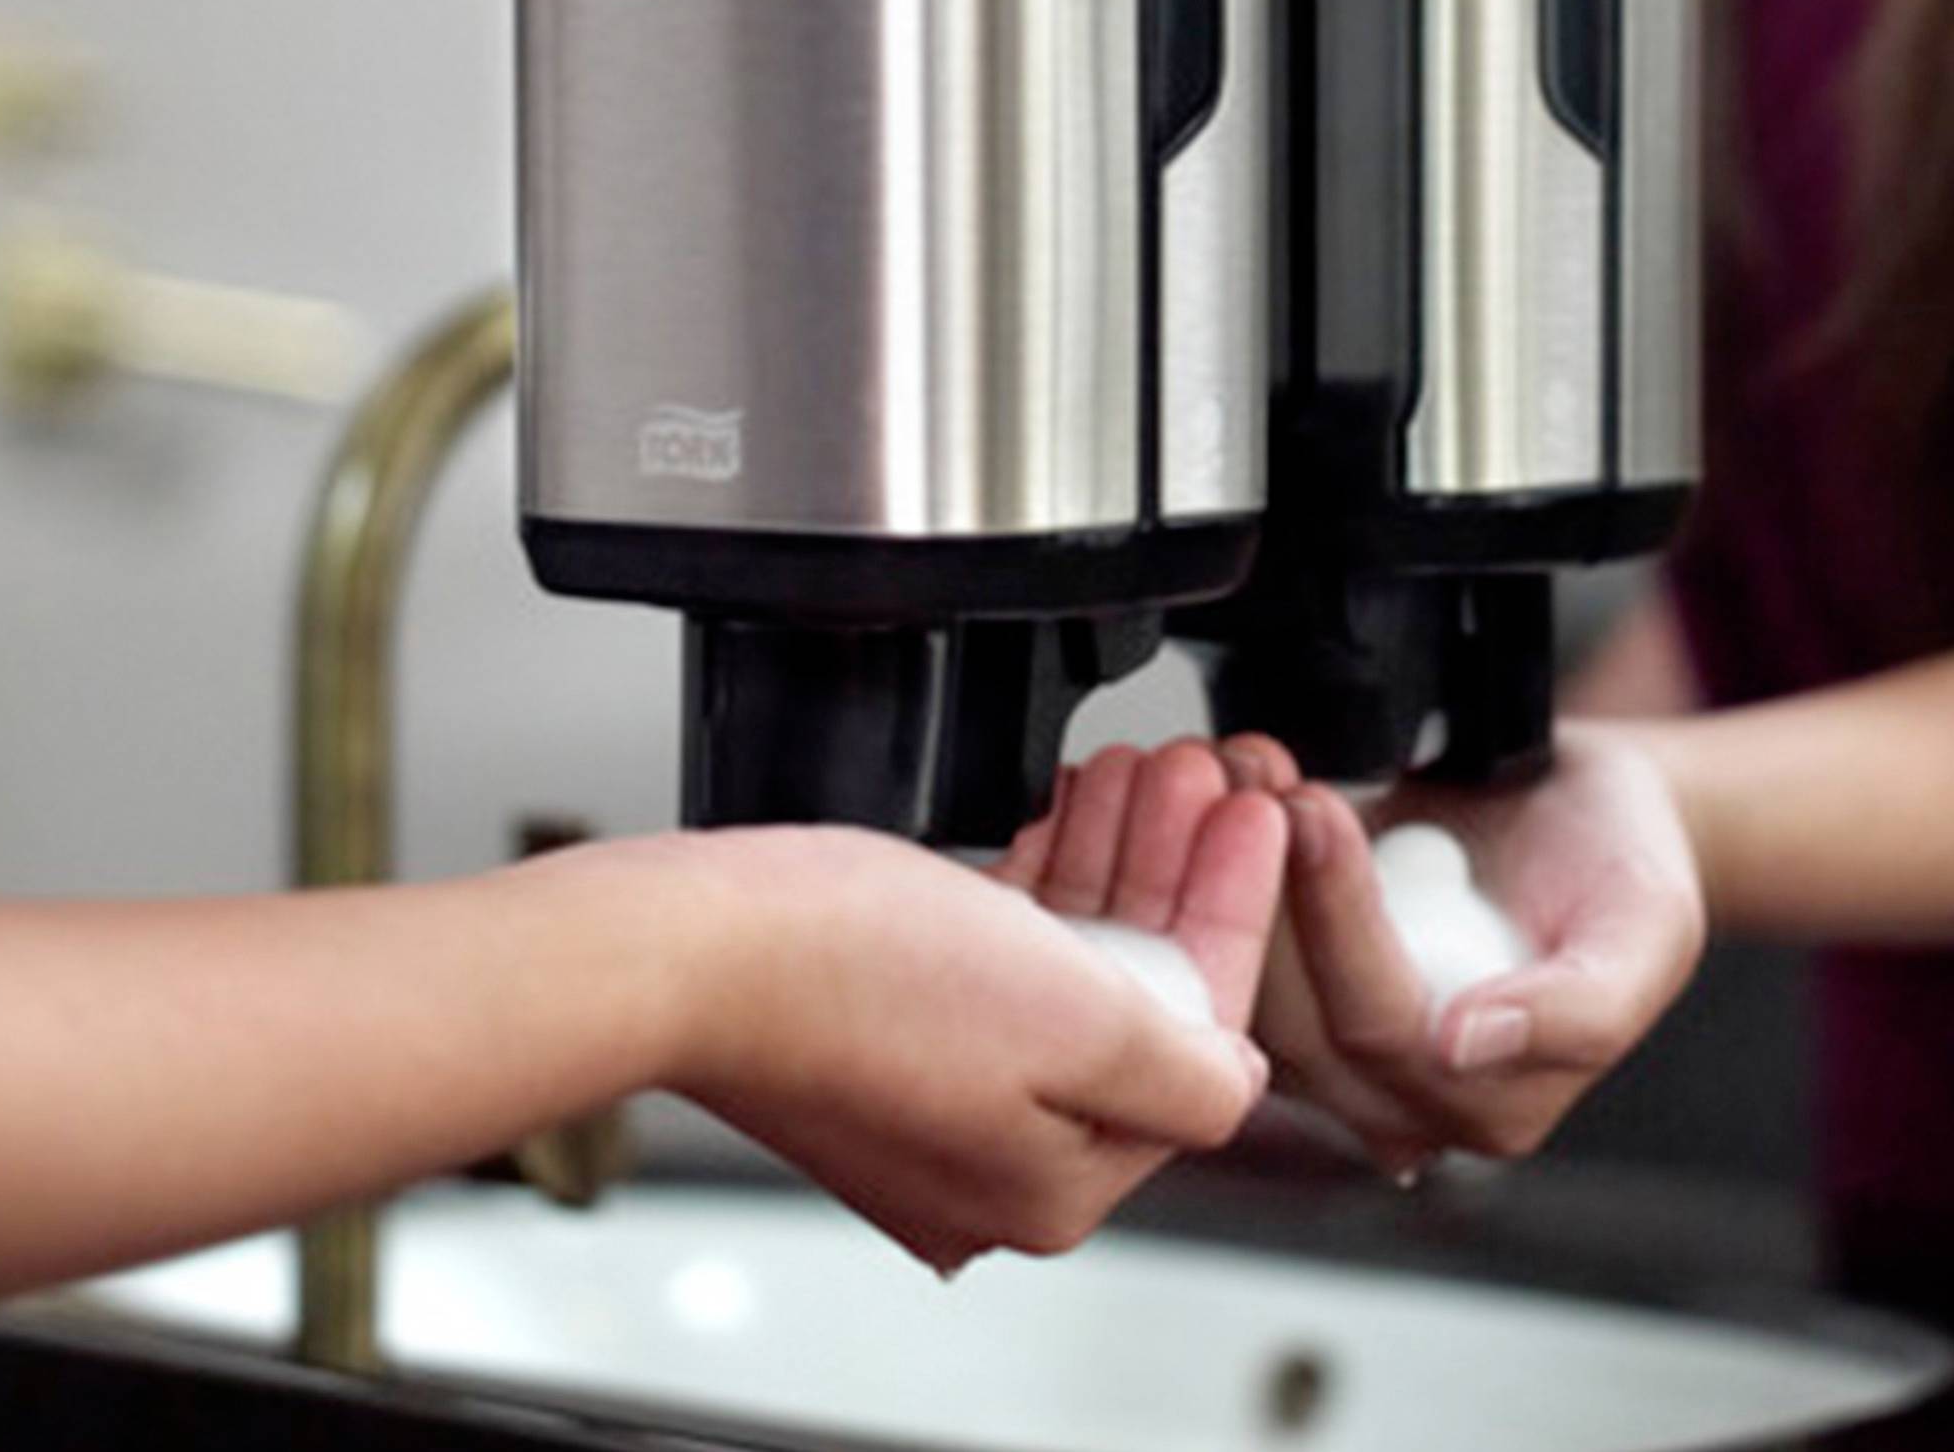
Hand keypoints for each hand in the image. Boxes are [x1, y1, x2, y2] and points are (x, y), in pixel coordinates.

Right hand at [620, 750, 1282, 1273]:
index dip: (1232, 913)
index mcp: (1053, 1184)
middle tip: (1207, 777)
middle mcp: (993, 1163)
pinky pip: (994, 956)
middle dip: (1174, 870)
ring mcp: (933, 1102)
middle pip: (1130, 997)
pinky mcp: (883, 1039)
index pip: (1194, 1040)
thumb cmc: (857, 980)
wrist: (696, 946)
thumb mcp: (1078, 1022)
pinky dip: (1040, 878)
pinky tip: (1067, 809)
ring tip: (1147, 768)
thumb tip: (1238, 1075)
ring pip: (1064, 962)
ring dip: (1114, 856)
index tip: (1257, 820)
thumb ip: (1186, 1067)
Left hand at [1219, 724, 1704, 1174]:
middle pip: (1293, 1011)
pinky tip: (1226, 782)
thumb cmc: (1626, 867)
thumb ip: (1580, 1010)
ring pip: (1246, 981)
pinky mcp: (1291, 984)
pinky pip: (1232, 943)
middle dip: (1269, 878)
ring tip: (1236, 761)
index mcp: (1491, 1105)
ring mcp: (1335, 1040)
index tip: (1316, 808)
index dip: (1340, 916)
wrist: (1585, 808)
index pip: (1379, 1026)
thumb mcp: (1647, 926)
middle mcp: (1399, 1095)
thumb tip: (1466, 1044)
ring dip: (1228, 864)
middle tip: (1255, 772)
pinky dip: (1217, 862)